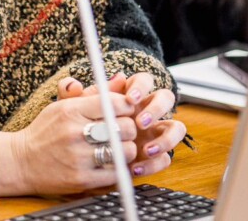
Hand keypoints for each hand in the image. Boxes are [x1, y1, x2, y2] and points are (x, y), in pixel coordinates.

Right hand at [0, 89, 138, 194]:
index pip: (115, 103)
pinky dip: (120, 169)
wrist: (21, 161)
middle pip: (125, 127)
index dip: (127, 106)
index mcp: (71, 109)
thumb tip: (121, 78)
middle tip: (123, 132)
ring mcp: (78, 157)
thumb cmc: (46, 131)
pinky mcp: (82, 179)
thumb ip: (95, 93)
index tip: (124, 111)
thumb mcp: (65, 106)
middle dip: (129, 129)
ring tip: (119, 149)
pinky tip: (112, 164)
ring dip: (127, 150)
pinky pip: (117, 173)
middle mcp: (75, 132)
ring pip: (125, 151)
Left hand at [59, 72, 186, 176]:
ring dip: (166, 138)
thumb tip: (72, 84)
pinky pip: (166, 158)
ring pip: (176, 128)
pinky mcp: (155, 156)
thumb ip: (71, 98)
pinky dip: (154, 164)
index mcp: (130, 95)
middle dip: (157, 108)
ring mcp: (154, 133)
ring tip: (146, 149)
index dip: (141, 86)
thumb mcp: (73, 112)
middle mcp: (146, 111)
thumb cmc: (78, 127)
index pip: (144, 80)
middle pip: (166, 98)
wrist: (78, 155)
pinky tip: (136, 168)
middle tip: (140, 121)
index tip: (130, 98)